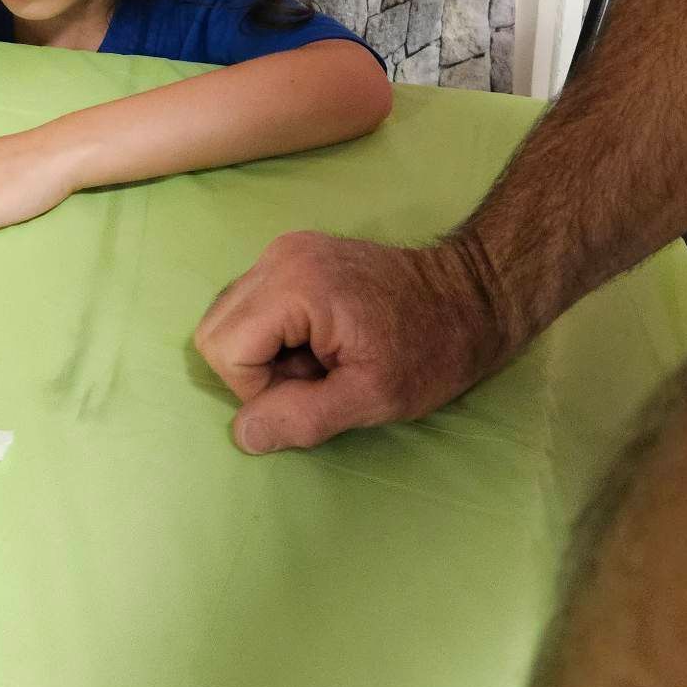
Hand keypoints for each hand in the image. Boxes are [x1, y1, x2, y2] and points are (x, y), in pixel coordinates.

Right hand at [194, 231, 509, 452]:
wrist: (472, 296)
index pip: (224, 350)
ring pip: (228, 319)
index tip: (316, 390)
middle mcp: (279, 257)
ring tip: (321, 359)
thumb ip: (304, 418)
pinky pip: (251, 305)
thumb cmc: (432, 349)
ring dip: (265, 354)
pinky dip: (275, 335)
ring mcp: (284, 250)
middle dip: (256, 371)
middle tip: (316, 377)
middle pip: (215, 330)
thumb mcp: (374, 397)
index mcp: (295, 284)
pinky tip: (320, 342)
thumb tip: (242, 435)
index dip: (260, 389)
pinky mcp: (293, 255)